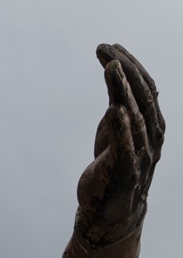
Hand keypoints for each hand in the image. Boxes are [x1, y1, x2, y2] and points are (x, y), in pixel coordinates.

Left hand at [76, 45, 163, 245]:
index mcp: (152, 124)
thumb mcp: (117, 127)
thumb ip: (120, 101)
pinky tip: (115, 111)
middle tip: (105, 49)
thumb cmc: (114, 165)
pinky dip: (122, 129)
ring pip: (135, 117)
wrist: (113, 211)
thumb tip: (116, 68)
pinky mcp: (125, 173)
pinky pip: (125, 148)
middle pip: (143, 97)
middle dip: (126, 70)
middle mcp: (151, 137)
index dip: (130, 65)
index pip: (146, 88)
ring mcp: (140, 155)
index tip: (111, 46)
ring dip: (123, 91)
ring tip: (110, 68)